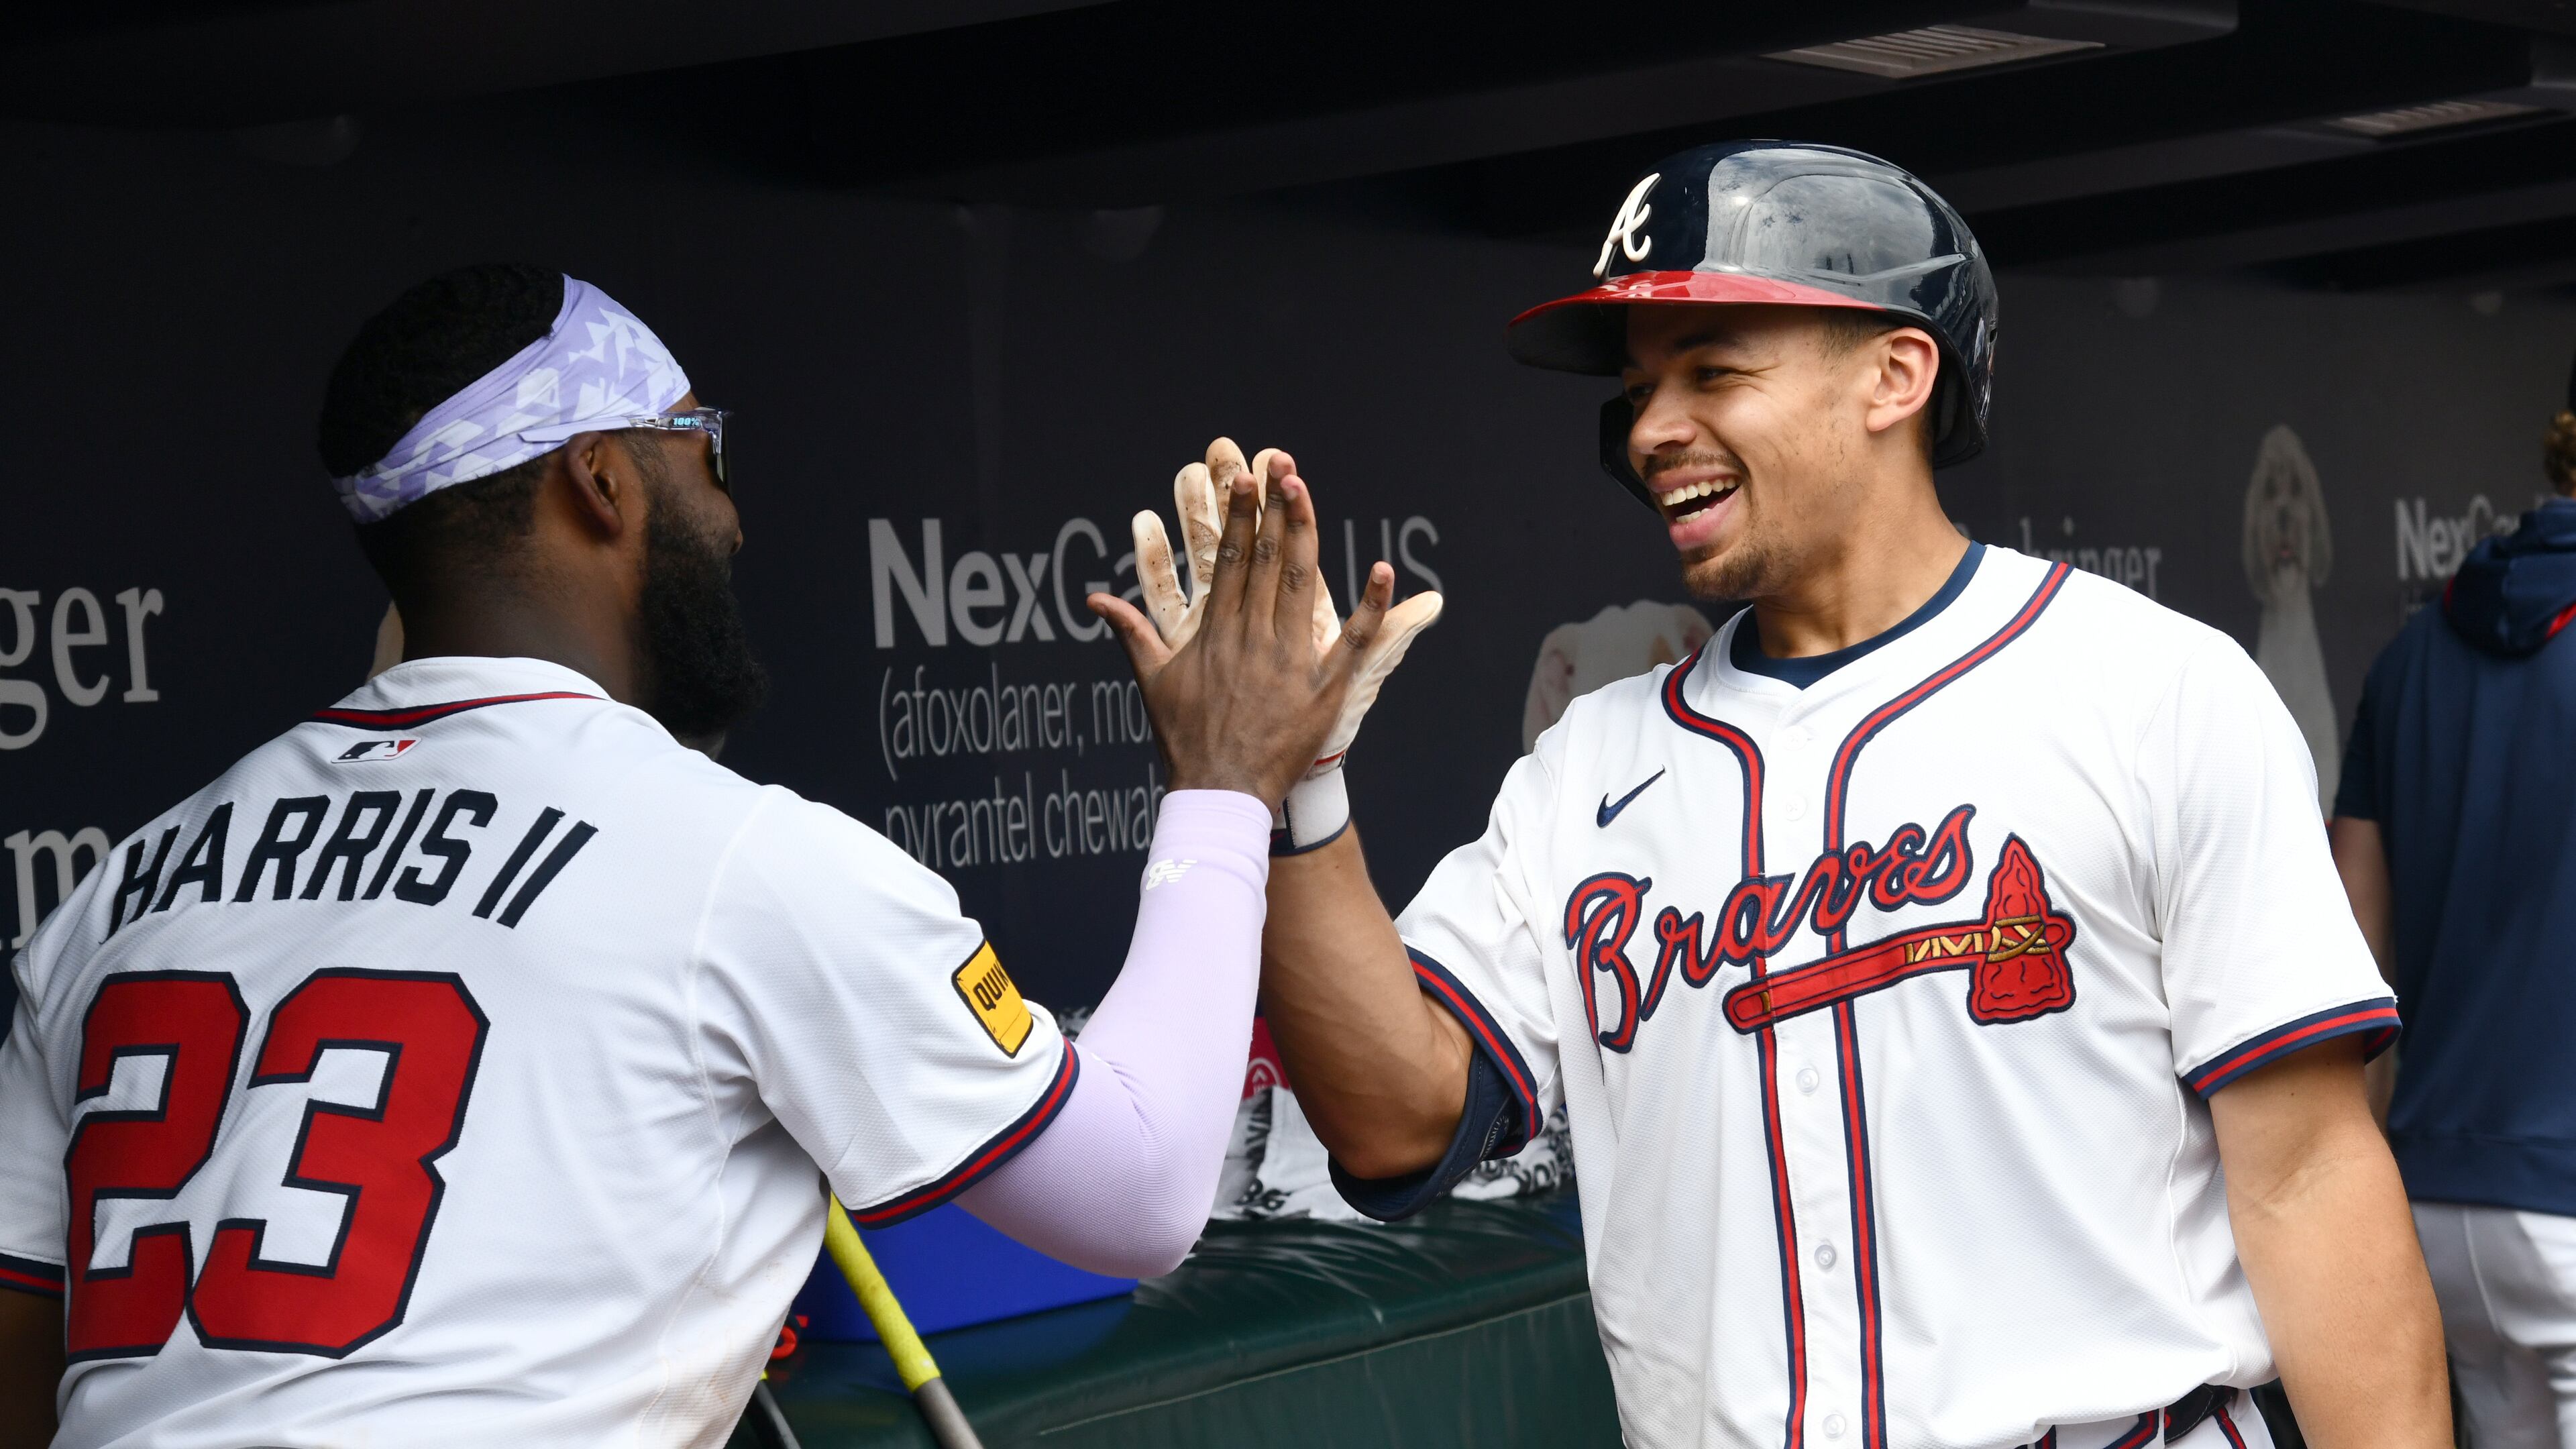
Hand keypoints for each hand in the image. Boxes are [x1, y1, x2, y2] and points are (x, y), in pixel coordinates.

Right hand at [1089, 455, 1385, 807]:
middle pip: (1265, 559)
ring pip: (1300, 583)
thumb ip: (1130, 633)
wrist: (1220, 793)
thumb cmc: (1186, 739)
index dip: (1239, 516)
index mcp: (1216, 632)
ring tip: (1305, 490)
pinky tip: (1381, 570)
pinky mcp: (1322, 689)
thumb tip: (1097, 600)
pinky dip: (1370, 607)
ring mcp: (1289, 661)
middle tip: (1280, 462)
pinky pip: (1352, 642)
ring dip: (1305, 533)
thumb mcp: (1153, 681)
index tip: (1245, 479)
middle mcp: (1252, 638)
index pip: (1229, 560)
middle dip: (1274, 507)